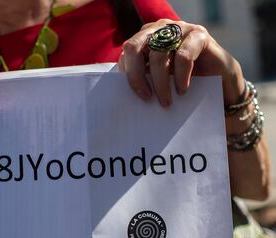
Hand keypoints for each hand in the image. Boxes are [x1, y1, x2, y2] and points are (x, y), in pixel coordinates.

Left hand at [118, 19, 244, 106]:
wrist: (220, 83)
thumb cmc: (183, 83)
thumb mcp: (158, 81)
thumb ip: (142, 80)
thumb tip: (123, 95)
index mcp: (145, 38)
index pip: (127, 52)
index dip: (127, 73)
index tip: (134, 96)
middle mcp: (160, 29)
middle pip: (135, 47)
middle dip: (136, 75)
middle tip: (145, 97)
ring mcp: (180, 29)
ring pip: (159, 53)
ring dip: (160, 82)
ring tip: (166, 102)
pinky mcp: (199, 35)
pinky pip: (183, 55)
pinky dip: (180, 76)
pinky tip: (182, 90)